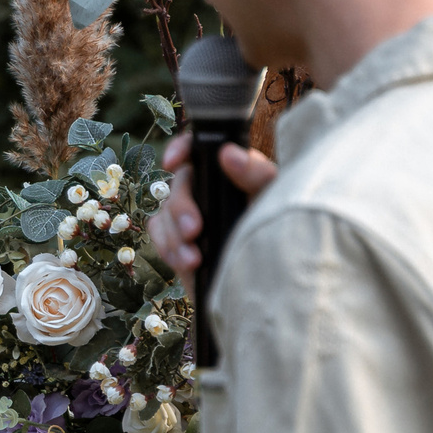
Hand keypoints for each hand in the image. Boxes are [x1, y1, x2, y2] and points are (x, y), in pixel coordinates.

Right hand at [148, 131, 277, 278]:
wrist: (263, 284)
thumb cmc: (273, 237)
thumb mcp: (271, 202)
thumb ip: (256, 175)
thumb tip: (229, 154)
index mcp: (228, 172)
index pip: (199, 148)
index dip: (181, 148)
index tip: (173, 162)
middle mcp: (206, 188)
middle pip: (178, 183)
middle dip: (180, 207)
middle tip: (195, 230)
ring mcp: (189, 213)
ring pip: (165, 211)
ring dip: (175, 236)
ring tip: (195, 259)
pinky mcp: (178, 238)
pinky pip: (158, 233)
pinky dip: (169, 248)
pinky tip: (188, 262)